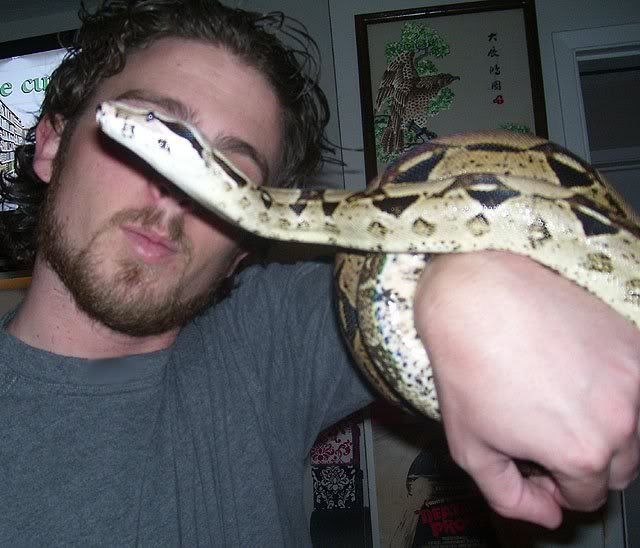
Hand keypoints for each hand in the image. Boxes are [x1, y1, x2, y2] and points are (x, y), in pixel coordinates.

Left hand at [414, 250, 639, 527]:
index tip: (533, 458)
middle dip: (583, 461)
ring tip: (556, 400)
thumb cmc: (469, 368)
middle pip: (618, 469)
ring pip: (632, 430)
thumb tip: (551, 516)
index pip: (586, 496)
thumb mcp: (471, 449)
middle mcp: (621, 419)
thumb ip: (511, 498)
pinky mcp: (633, 343)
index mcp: (582, 453)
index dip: (555, 483)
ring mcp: (633, 378)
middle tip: (544, 431)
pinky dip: (611, 390)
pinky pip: (634, 387)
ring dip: (602, 427)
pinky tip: (571, 371)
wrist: (478, 298)